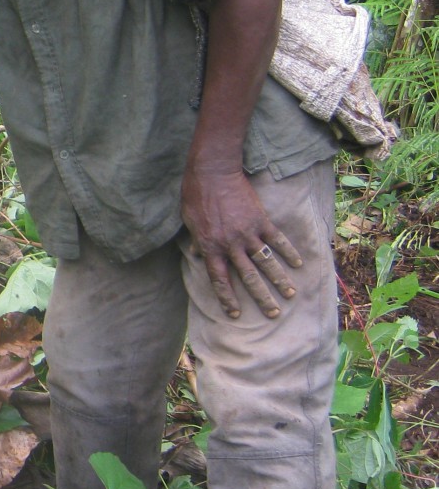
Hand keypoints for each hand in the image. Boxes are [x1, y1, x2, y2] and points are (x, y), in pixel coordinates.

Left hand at [181, 166, 302, 318]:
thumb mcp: (189, 221)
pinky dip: (288, 252)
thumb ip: (196, 240)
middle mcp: (230, 245)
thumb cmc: (195, 196)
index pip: (220, 280)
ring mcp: (248, 233)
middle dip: (261, 298)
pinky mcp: (261, 221)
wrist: (213, 173)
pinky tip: (298, 263)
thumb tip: (196, 254)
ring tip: (290, 294)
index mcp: (210, 247)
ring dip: (280, 280)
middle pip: (248, 278)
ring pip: (266, 263)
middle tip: (273, 314)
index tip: (235, 314)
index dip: (227, 298)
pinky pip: (278, 241)